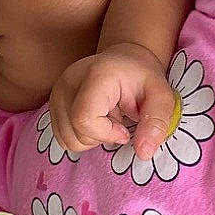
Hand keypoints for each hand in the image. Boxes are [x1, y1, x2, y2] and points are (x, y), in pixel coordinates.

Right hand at [48, 42, 177, 158]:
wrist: (125, 60)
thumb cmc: (143, 77)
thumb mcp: (162, 96)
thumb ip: (156, 122)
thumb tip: (143, 153)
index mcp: (95, 76)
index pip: (84, 119)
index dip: (106, 133)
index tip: (125, 128)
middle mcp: (68, 82)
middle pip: (76, 134)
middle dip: (102, 137)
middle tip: (118, 118)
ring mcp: (56, 93)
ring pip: (67, 140)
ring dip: (92, 138)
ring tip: (106, 118)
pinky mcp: (52, 103)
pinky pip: (63, 138)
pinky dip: (82, 136)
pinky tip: (95, 120)